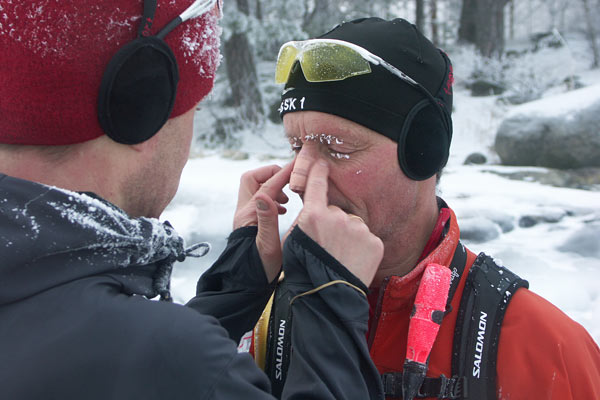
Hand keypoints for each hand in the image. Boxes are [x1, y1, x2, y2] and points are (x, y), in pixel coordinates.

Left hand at [233, 163, 292, 281]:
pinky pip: (260, 200)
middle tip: (289, 182)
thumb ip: (268, 220)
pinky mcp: (249, 222)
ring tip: (289, 199)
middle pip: (252, 179)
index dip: (285, 173)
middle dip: (272, 174)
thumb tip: (266, 195)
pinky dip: (272, 198)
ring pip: (256, 189)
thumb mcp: (268, 246)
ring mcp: (246, 216)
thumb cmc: (260, 269)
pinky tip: (284, 210)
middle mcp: (244, 211)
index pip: (269, 185)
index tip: (300, 165)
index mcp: (250, 214)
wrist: (245, 284)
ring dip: (273, 187)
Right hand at [294, 160, 383, 285]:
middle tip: (328, 246)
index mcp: (314, 215)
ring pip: (353, 225)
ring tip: (340, 257)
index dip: (319, 171)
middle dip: (333, 224)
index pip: (318, 183)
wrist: (326, 298)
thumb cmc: (303, 270)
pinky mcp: (374, 242)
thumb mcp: (292, 241)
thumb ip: (302, 218)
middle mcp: (338, 217)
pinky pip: (367, 238)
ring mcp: (358, 229)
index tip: (322, 163)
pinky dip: (361, 247)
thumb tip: (309, 203)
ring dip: (348, 236)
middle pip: (336, 212)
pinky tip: (352, 260)